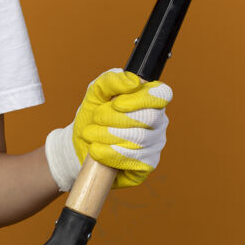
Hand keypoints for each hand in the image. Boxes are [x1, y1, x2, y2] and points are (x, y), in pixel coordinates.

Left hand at [45, 69, 172, 191]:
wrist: (82, 144)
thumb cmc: (93, 115)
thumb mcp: (96, 92)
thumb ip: (112, 80)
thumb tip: (133, 81)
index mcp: (149, 99)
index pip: (162, 94)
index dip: (141, 98)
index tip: (116, 103)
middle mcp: (158, 121)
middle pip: (149, 117)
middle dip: (116, 118)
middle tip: (96, 118)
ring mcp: (155, 143)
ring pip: (140, 139)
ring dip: (108, 135)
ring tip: (90, 134)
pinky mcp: (147, 164)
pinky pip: (134, 159)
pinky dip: (109, 153)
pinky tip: (96, 150)